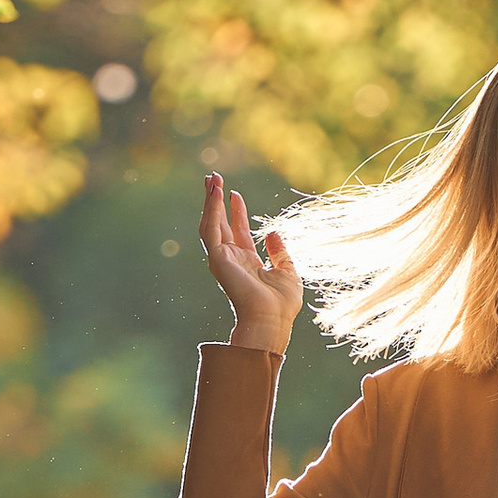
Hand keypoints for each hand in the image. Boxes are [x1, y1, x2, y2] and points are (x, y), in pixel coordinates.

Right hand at [200, 171, 302, 353]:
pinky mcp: (217, 259)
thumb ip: (279, 252)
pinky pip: (211, 229)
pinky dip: (211, 210)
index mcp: (247, 263)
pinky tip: (215, 193)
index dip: (236, 211)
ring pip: (210, 224)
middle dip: (215, 201)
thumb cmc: (282, 304)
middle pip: (219, 224)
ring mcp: (222, 259)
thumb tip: (272, 232)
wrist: (272, 320)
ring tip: (211, 179)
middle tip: (213, 178)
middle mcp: (231, 260)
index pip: (237, 231)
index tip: (234, 193)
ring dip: (209, 201)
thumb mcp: (287, 271)